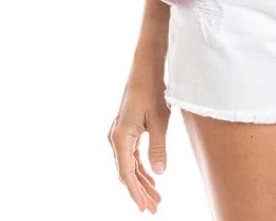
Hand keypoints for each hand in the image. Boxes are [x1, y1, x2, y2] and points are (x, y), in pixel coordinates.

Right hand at [107, 75, 169, 212]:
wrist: (146, 68)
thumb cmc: (153, 90)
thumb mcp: (159, 120)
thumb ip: (158, 147)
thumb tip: (159, 173)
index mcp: (120, 137)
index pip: (126, 173)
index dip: (136, 192)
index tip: (145, 207)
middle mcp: (115, 137)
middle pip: (126, 172)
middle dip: (140, 191)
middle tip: (154, 208)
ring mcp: (119, 134)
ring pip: (129, 165)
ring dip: (141, 181)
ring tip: (156, 197)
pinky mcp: (126, 130)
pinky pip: (131, 155)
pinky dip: (140, 168)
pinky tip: (151, 178)